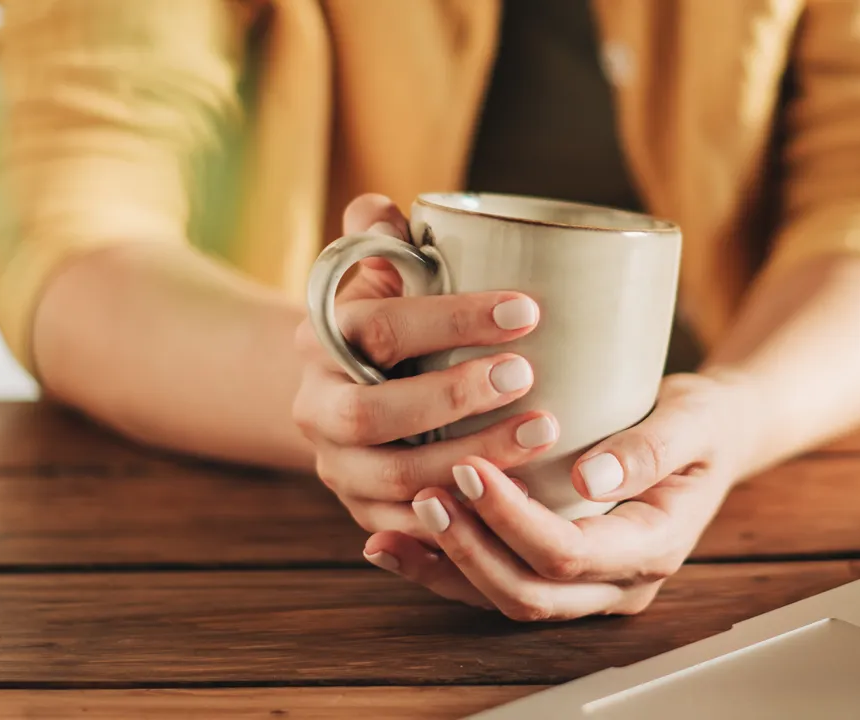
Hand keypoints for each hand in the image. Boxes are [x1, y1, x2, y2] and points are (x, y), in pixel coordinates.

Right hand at [293, 194, 560, 542]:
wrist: (346, 392)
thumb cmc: (389, 321)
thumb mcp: (381, 276)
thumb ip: (382, 240)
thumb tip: (381, 210)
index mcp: (321, 340)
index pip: (379, 328)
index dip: (451, 319)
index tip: (526, 309)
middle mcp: (316, 407)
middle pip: (372, 412)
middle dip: (452, 397)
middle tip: (525, 376)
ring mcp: (337, 465)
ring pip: (396, 476)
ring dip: (471, 458)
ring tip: (543, 433)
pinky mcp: (364, 511)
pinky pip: (406, 527)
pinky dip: (458, 518)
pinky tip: (514, 500)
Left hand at [361, 373, 757, 618]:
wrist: (710, 438)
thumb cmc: (702, 421)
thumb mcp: (693, 419)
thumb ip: (650, 448)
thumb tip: (592, 479)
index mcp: (654, 546)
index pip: (570, 554)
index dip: (513, 519)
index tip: (470, 467)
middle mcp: (618, 582)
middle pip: (530, 592)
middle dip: (470, 548)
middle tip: (426, 492)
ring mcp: (588, 587)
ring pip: (505, 599)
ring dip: (448, 566)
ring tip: (397, 522)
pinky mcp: (558, 573)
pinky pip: (495, 584)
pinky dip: (444, 568)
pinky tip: (397, 543)